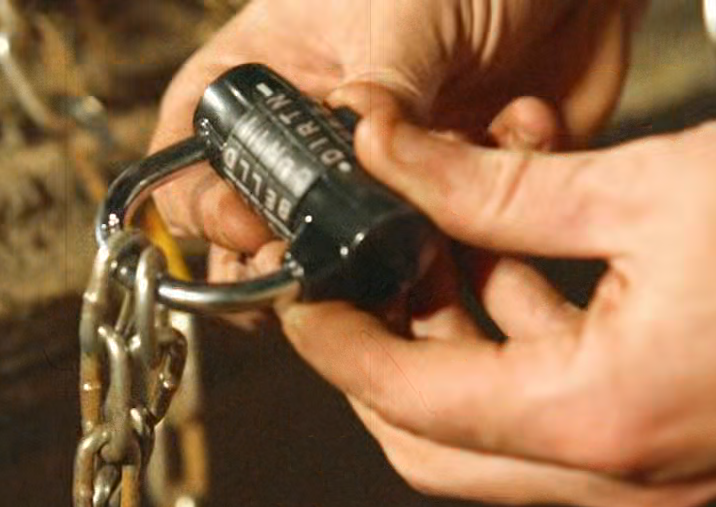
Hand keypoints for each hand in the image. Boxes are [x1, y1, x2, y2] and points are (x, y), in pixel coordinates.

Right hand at [150, 0, 639, 254]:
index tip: (250, 230)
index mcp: (266, 83)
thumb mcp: (403, 9)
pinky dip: (495, 215)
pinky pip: (458, 249)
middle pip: (260, 239)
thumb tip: (360, 154)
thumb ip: (378, 91)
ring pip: (355, 268)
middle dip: (292, 267)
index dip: (204, 207)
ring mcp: (386, 182)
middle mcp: (315, 144)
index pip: (192, 161)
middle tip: (329, 271)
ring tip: (443, 218)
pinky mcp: (457, 205)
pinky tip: (523, 124)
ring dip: (399, 263)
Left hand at [279, 96, 715, 506]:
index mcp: (602, 416)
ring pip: (498, 420)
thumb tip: (388, 153)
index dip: (335, 341)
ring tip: (457, 214)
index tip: (295, 288)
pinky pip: (562, 399)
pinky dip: (525, 327)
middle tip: (370, 258)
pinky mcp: (681, 435)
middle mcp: (624, 468)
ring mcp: (657, 464)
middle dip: (388, 347)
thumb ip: (493, 183)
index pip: (411, 399)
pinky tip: (526, 236)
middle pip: (437, 438)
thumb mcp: (647, 183)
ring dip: (460, 323)